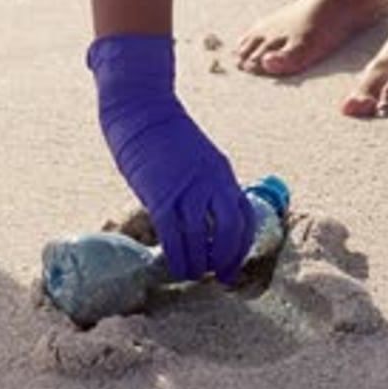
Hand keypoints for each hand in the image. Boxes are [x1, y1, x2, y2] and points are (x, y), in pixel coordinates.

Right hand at [88, 35, 254, 282]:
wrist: (142, 112)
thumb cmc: (165, 136)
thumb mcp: (198, 158)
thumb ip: (206, 184)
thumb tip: (207, 215)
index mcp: (222, 172)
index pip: (245, 216)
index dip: (243, 246)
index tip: (235, 264)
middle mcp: (211, 182)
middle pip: (231, 231)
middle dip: (228, 259)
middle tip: (220, 276)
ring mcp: (187, 190)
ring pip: (203, 239)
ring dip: (202, 264)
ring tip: (195, 274)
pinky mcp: (161, 197)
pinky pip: (175, 237)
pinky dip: (179, 258)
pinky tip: (178, 269)